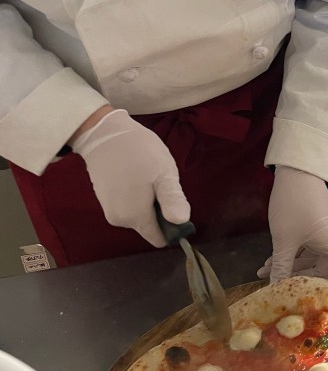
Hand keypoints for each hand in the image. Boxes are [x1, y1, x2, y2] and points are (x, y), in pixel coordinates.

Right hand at [70, 108, 189, 245]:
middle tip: (160, 182)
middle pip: (150, 226)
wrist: (104, 133)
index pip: (159, 238)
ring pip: (140, 215)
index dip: (173, 227)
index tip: (176, 204)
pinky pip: (129, 206)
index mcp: (135, 217)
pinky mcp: (104, 200)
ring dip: (149, 201)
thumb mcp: (164, 173)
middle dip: (160, 209)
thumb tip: (181, 222)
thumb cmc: (139, 151)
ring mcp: (109, 210)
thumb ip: (172, 200)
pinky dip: (137, 195)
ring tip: (147, 176)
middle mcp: (119, 220)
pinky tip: (136, 175)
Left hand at [260, 166, 327, 287]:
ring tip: (265, 271)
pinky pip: (306, 246)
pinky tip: (271, 260)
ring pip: (310, 257)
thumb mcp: (284, 239)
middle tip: (279, 287)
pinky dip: (291, 253)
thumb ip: (281, 265)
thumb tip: (275, 287)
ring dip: (290, 264)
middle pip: (322, 267)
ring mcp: (324, 232)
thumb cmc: (295, 205)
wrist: (296, 172)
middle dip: (300, 277)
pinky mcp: (314, 225)